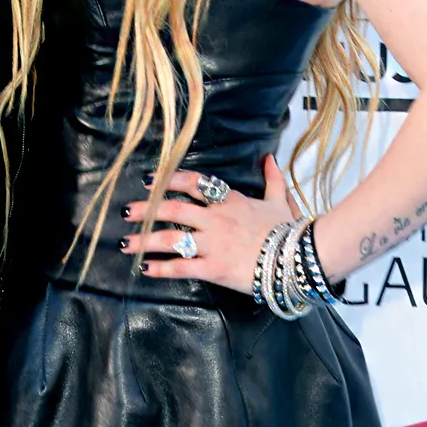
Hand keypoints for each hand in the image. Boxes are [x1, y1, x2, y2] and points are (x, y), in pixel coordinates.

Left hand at [120, 155, 295, 295]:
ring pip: (171, 238)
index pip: (193, 183)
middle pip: (172, 209)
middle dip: (146, 210)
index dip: (168, 180)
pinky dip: (161, 268)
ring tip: (126, 244)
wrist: (301, 257)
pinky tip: (145, 269)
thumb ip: (272, 178)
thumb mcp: (280, 200)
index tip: (149, 181)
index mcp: (229, 200)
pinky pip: (182, 267)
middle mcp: (216, 218)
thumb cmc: (290, 231)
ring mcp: (214, 243)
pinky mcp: (215, 268)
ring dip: (144, 241)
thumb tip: (270, 158)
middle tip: (125, 213)